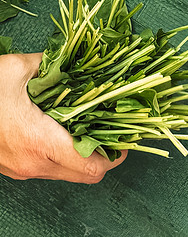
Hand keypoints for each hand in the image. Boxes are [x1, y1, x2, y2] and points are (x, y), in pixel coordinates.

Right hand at [0, 53, 126, 182]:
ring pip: (67, 175)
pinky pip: (48, 170)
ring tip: (88, 132)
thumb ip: (52, 66)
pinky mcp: (14, 170)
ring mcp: (22, 171)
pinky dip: (62, 158)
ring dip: (82, 159)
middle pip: (86, 177)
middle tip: (110, 136)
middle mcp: (33, 164)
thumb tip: (76, 59)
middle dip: (104, 159)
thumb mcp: (16, 69)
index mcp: (39, 142)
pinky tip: (62, 134)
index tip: (123, 141)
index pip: (92, 166)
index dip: (114, 156)